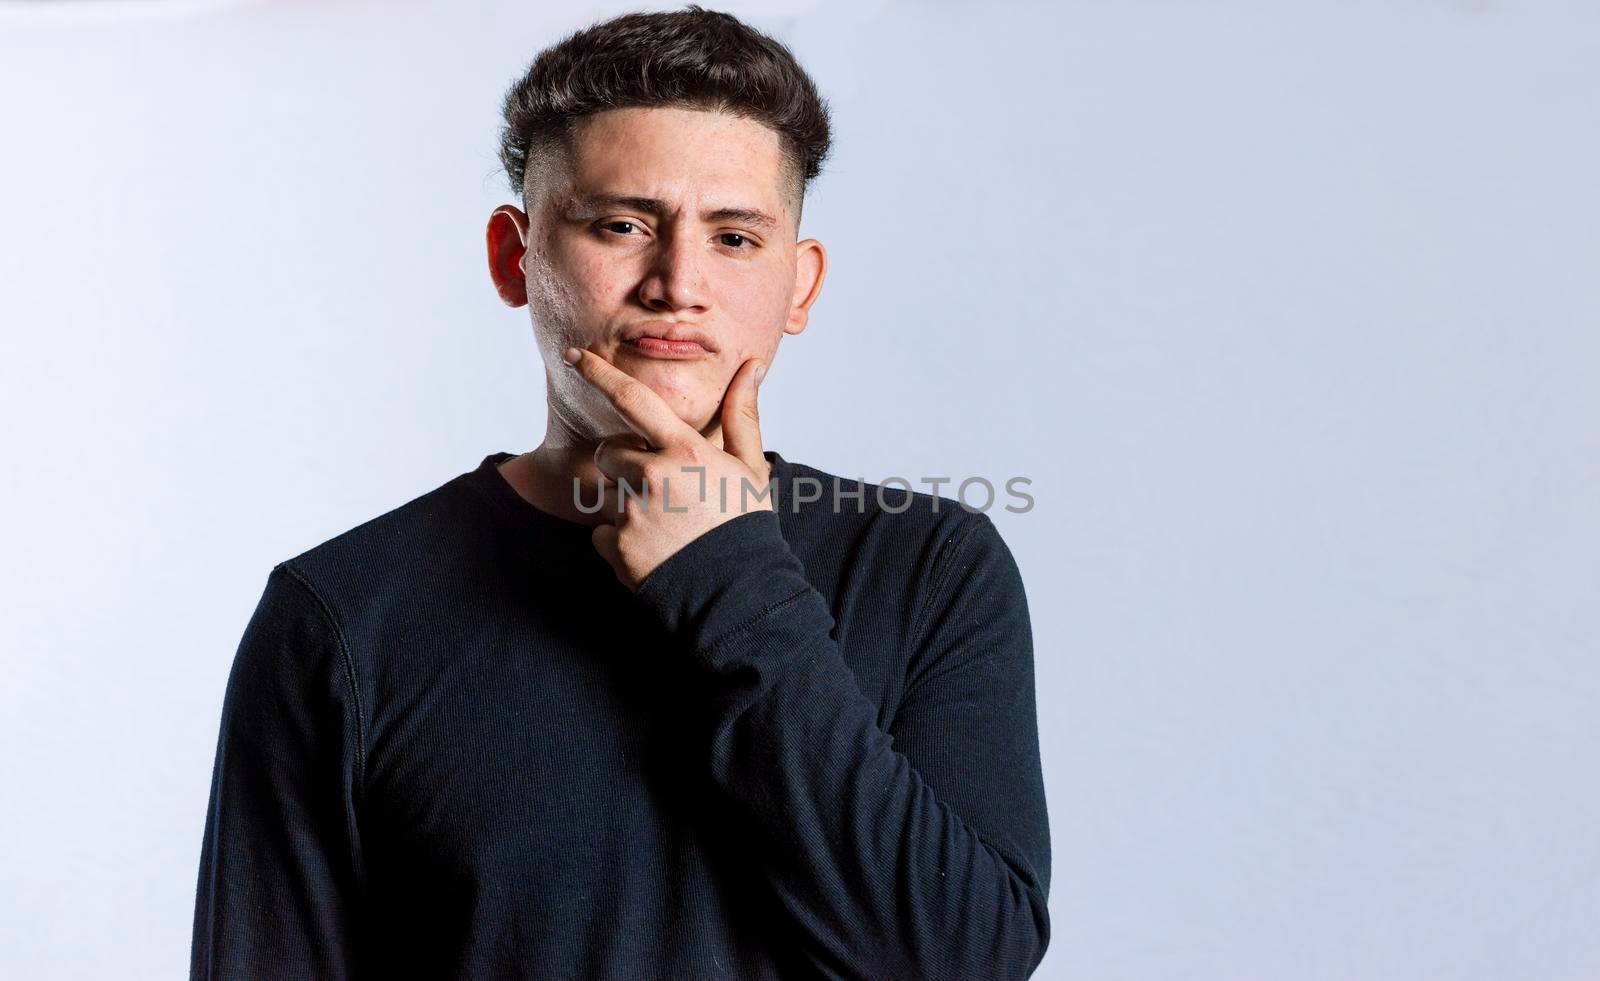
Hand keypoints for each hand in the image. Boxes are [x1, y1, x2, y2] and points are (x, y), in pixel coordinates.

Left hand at [562, 346, 772, 590]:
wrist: (738, 594)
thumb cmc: (746, 526)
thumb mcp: (750, 467)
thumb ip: (741, 414)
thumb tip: (753, 365)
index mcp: (684, 451)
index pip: (632, 399)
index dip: (598, 373)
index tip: (574, 356)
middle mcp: (653, 476)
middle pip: (609, 451)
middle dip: (625, 463)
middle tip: (661, 489)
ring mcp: (632, 513)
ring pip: (605, 493)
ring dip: (624, 504)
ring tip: (663, 526)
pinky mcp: (617, 547)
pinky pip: (600, 532)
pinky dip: (619, 540)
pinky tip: (653, 549)